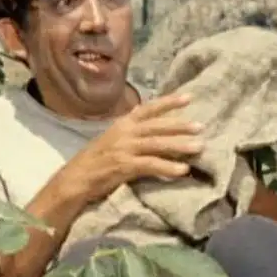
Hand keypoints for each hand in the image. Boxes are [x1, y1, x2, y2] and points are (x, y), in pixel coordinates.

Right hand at [65, 93, 203, 203]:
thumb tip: (156, 132)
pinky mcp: (123, 166)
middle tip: (202, 126)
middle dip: (180, 125)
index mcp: (122, 124)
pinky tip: (182, 170)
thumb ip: (131, 134)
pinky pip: (150, 164)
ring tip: (199, 146)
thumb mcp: (112, 141)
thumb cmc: (94, 162)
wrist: (74, 179)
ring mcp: (123, 148)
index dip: (168, 102)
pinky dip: (167, 167)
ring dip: (179, 145)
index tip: (189, 97)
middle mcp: (124, 132)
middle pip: (157, 126)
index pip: (148, 109)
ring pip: (157, 143)